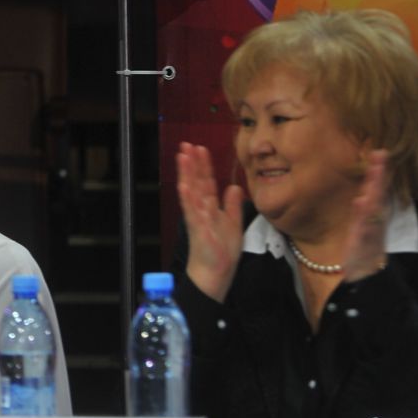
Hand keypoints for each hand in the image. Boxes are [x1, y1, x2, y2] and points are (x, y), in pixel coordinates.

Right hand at [174, 141, 243, 301]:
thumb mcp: (233, 224)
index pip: (206, 181)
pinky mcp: (197, 229)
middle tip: (186, 144)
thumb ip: (232, 205)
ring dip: (187, 174)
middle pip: (196, 181)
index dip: (203, 165)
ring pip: (191, 191)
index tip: (200, 148)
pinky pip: (191, 212)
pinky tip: (184, 186)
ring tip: (183, 156)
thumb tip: (234, 186)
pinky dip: (187, 198)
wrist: (216, 274)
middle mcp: (201, 209)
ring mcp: (197, 218)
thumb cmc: (222, 252)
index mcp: (210, 208)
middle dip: (192, 163)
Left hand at [337, 151, 391, 281]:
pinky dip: (363, 214)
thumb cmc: (362, 252)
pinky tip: (361, 201)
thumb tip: (361, 195)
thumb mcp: (362, 229)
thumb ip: (362, 213)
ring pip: (374, 207)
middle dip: (380, 174)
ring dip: (374, 187)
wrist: (365, 279)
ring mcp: (371, 232)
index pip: (377, 190)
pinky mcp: (364, 244)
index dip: (379, 172)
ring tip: (374, 168)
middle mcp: (374, 221)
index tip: (379, 151)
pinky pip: (364, 228)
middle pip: (378, 194)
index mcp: (372, 216)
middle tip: (380, 153)